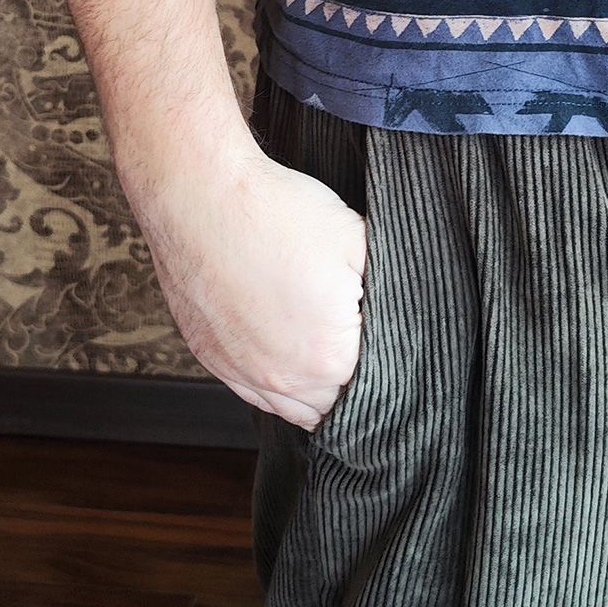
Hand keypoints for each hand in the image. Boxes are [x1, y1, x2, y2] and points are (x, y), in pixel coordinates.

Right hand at [123, 129, 367, 429]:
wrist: (202, 198)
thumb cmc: (277, 215)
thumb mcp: (358, 240)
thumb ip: (390, 283)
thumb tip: (405, 302)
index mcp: (330, 359)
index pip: (380, 381)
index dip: (391, 352)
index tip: (388, 325)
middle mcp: (285, 380)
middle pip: (339, 402)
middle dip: (356, 375)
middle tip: (360, 332)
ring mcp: (243, 374)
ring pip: (297, 408)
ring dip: (318, 388)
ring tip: (327, 347)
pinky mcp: (213, 360)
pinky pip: (256, 394)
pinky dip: (278, 382)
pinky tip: (289, 351)